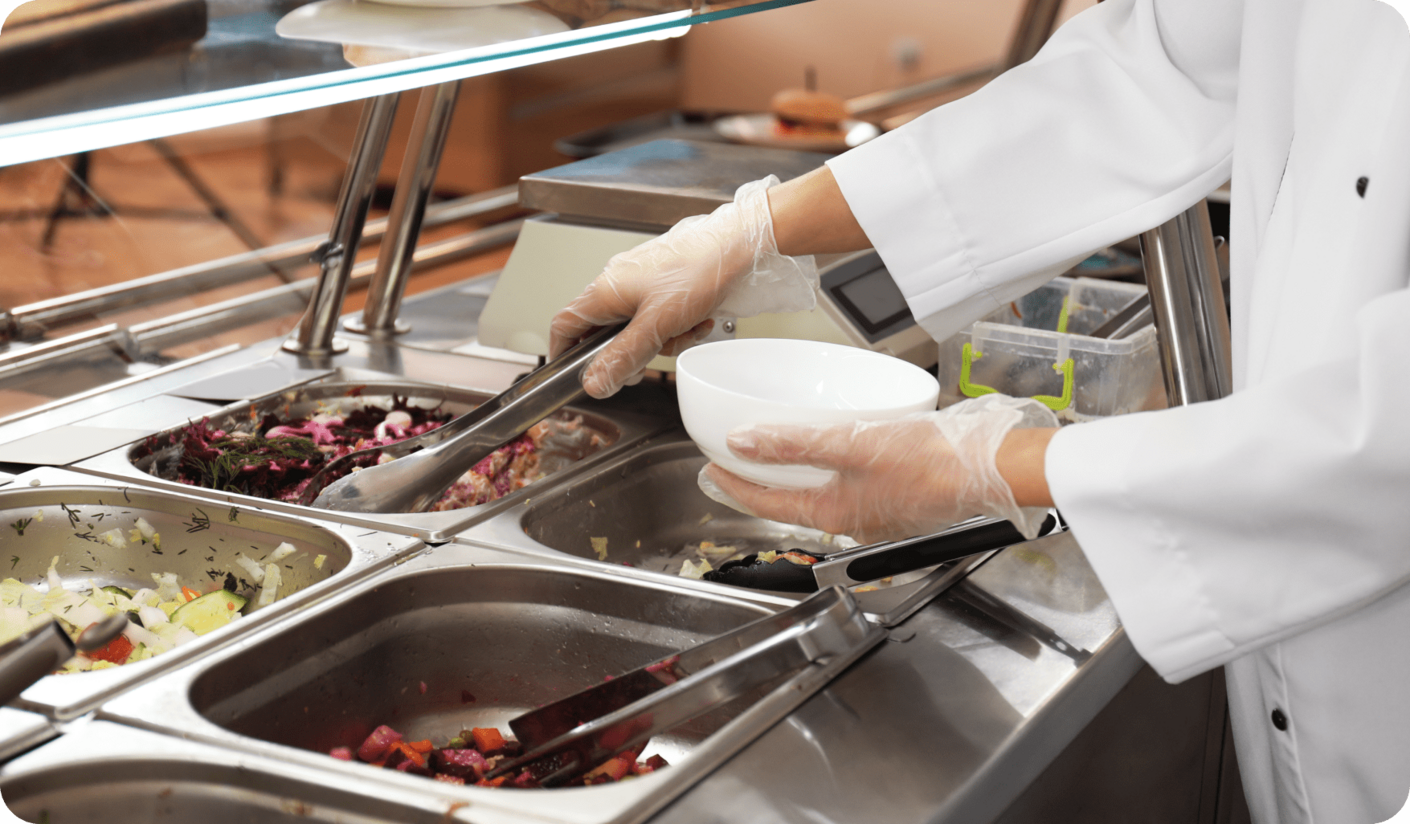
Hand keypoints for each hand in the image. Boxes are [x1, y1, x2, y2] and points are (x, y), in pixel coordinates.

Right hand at [549, 176, 816, 397]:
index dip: (564, 354)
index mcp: (604, 290)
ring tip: (689, 330)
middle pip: (607, 332)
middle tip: (648, 364)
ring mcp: (641, 280)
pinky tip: (702, 320)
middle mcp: (617, 282)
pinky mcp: (665, 281)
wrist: (739, 243)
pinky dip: (681, 324)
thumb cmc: (698, 271)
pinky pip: (662, 315)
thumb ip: (623, 357)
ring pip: (639, 327)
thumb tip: (594, 384)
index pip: (565, 325)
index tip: (575, 376)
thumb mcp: (656, 326)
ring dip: (665, 339)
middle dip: (632, 352)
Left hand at [699, 395, 1058, 543]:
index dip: (734, 484)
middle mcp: (854, 519)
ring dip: (794, 475)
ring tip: (776, 454)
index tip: (710, 470)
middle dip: (759, 481)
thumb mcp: (852, 443)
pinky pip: (851, 484)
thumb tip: (743, 441)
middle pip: (791, 500)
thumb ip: (795, 443)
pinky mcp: (902, 497)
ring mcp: (878, 510)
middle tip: (732, 465)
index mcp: (836, 513)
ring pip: (821, 492)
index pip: (767, 501)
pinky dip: (830, 468)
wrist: (994, 469)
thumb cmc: (933, 463)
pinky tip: (837, 448)